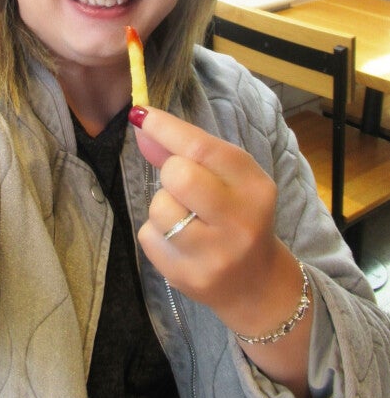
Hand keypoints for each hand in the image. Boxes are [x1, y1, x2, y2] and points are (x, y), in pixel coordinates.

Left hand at [132, 106, 303, 337]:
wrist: (256, 283)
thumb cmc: (238, 215)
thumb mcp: (227, 178)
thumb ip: (187, 150)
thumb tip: (142, 121)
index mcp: (254, 187)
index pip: (202, 147)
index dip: (166, 128)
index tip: (142, 114)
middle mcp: (240, 221)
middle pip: (179, 176)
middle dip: (170, 173)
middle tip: (181, 184)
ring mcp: (215, 255)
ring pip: (159, 208)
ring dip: (162, 205)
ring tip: (183, 217)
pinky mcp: (189, 278)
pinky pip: (148, 237)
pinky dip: (155, 234)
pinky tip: (179, 242)